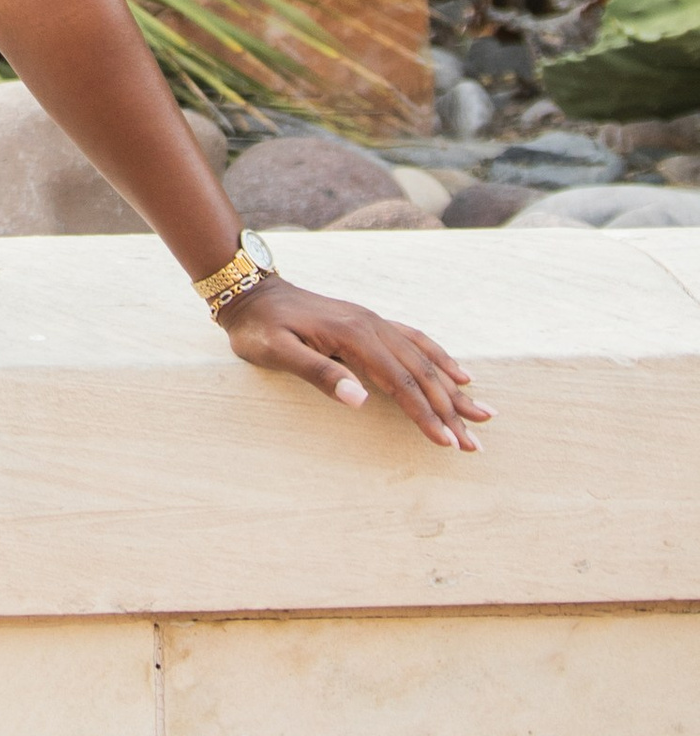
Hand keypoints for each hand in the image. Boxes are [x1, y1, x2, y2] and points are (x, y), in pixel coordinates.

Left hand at [220, 275, 492, 449]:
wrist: (250, 290)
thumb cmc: (259, 328)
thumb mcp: (277, 352)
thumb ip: (319, 374)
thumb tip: (360, 400)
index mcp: (353, 337)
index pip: (400, 383)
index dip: (425, 415)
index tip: (446, 442)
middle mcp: (372, 326)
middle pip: (421, 374)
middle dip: (450, 411)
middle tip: (474, 446)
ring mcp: (373, 322)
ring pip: (424, 359)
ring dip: (454, 389)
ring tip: (484, 414)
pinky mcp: (369, 322)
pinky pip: (414, 340)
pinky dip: (440, 358)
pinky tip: (458, 372)